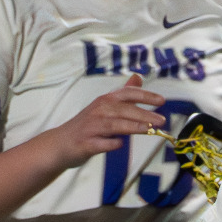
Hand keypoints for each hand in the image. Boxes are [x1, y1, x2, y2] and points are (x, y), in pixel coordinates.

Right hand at [44, 75, 166, 166]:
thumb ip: (123, 95)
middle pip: (123, 110)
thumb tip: (138, 77)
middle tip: (162, 120)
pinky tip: (120, 144)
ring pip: (114, 125)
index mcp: (105, 101)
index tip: (161, 101)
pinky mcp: (86, 144)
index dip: (145, 95)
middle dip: (144, 114)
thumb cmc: (87, 125)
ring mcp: (91, 128)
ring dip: (133, 126)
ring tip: (150, 130)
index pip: (127, 94)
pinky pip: (100, 143)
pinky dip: (110, 143)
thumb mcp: (104, 106)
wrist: (60, 144)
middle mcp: (98, 111)